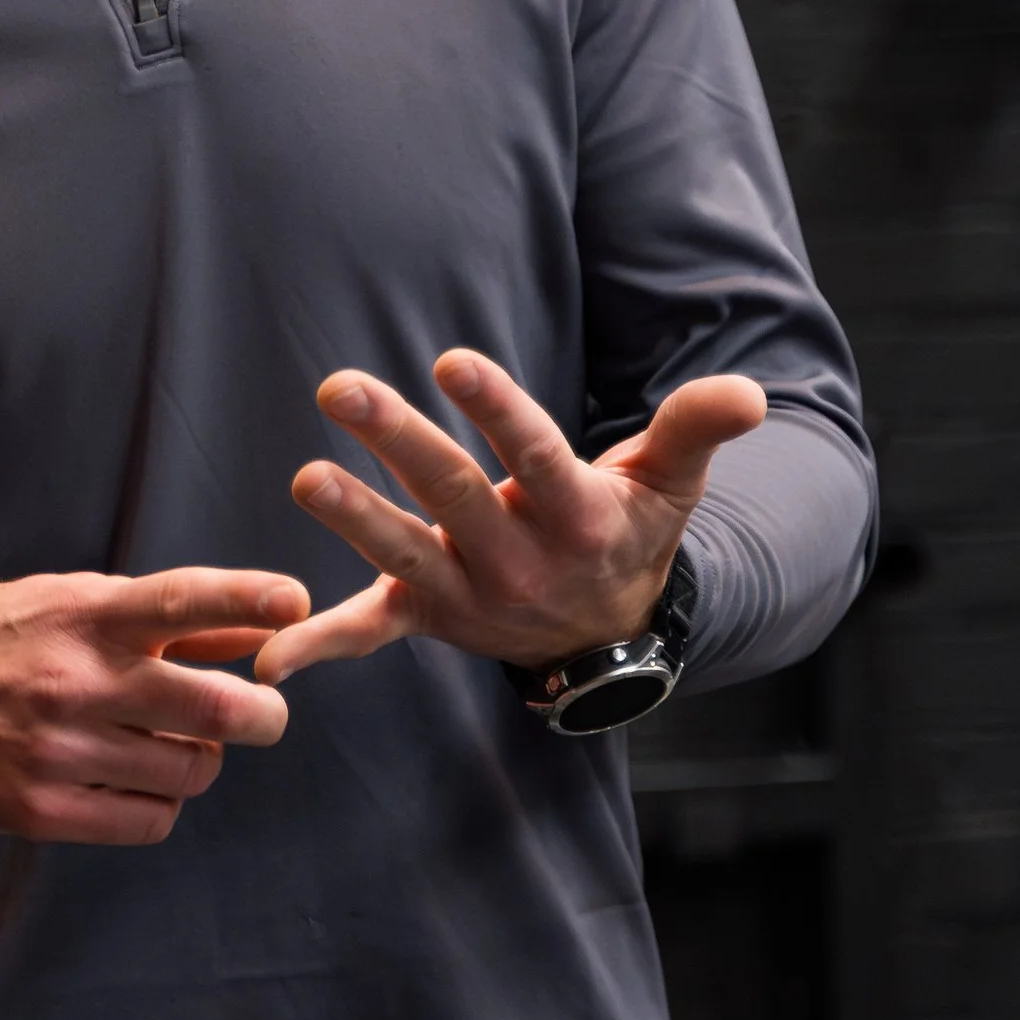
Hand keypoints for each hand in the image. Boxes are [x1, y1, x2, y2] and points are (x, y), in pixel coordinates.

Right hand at [0, 566, 308, 844]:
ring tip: (172, 742)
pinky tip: (134, 780)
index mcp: (83, 615)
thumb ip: (155, 620)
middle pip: (217, 711)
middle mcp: (75, 681)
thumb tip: (247, 634)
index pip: (181, 600)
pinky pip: (150, 821)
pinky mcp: (39, 810)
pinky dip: (161, 804)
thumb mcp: (63, 600)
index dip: (247, 601)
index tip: (297, 602)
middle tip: (264, 714)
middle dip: (262, 716)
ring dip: (201, 759)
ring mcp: (57, 752)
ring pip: (191, 771)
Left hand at [254, 350, 767, 683]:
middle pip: (454, 496)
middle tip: (342, 386)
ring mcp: (469, 594)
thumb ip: (699, 429)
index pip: (534, 456)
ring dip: (353, 517)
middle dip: (398, 442)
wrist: (610, 631)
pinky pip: (371, 632)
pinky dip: (321, 645)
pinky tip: (271, 658)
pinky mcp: (426, 614)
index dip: (496, 409)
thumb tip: (749, 391)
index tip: (452, 360)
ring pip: (404, 553)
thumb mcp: (673, 481)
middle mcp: (519, 562)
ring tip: (306, 476)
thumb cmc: (631, 527)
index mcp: (578, 519)